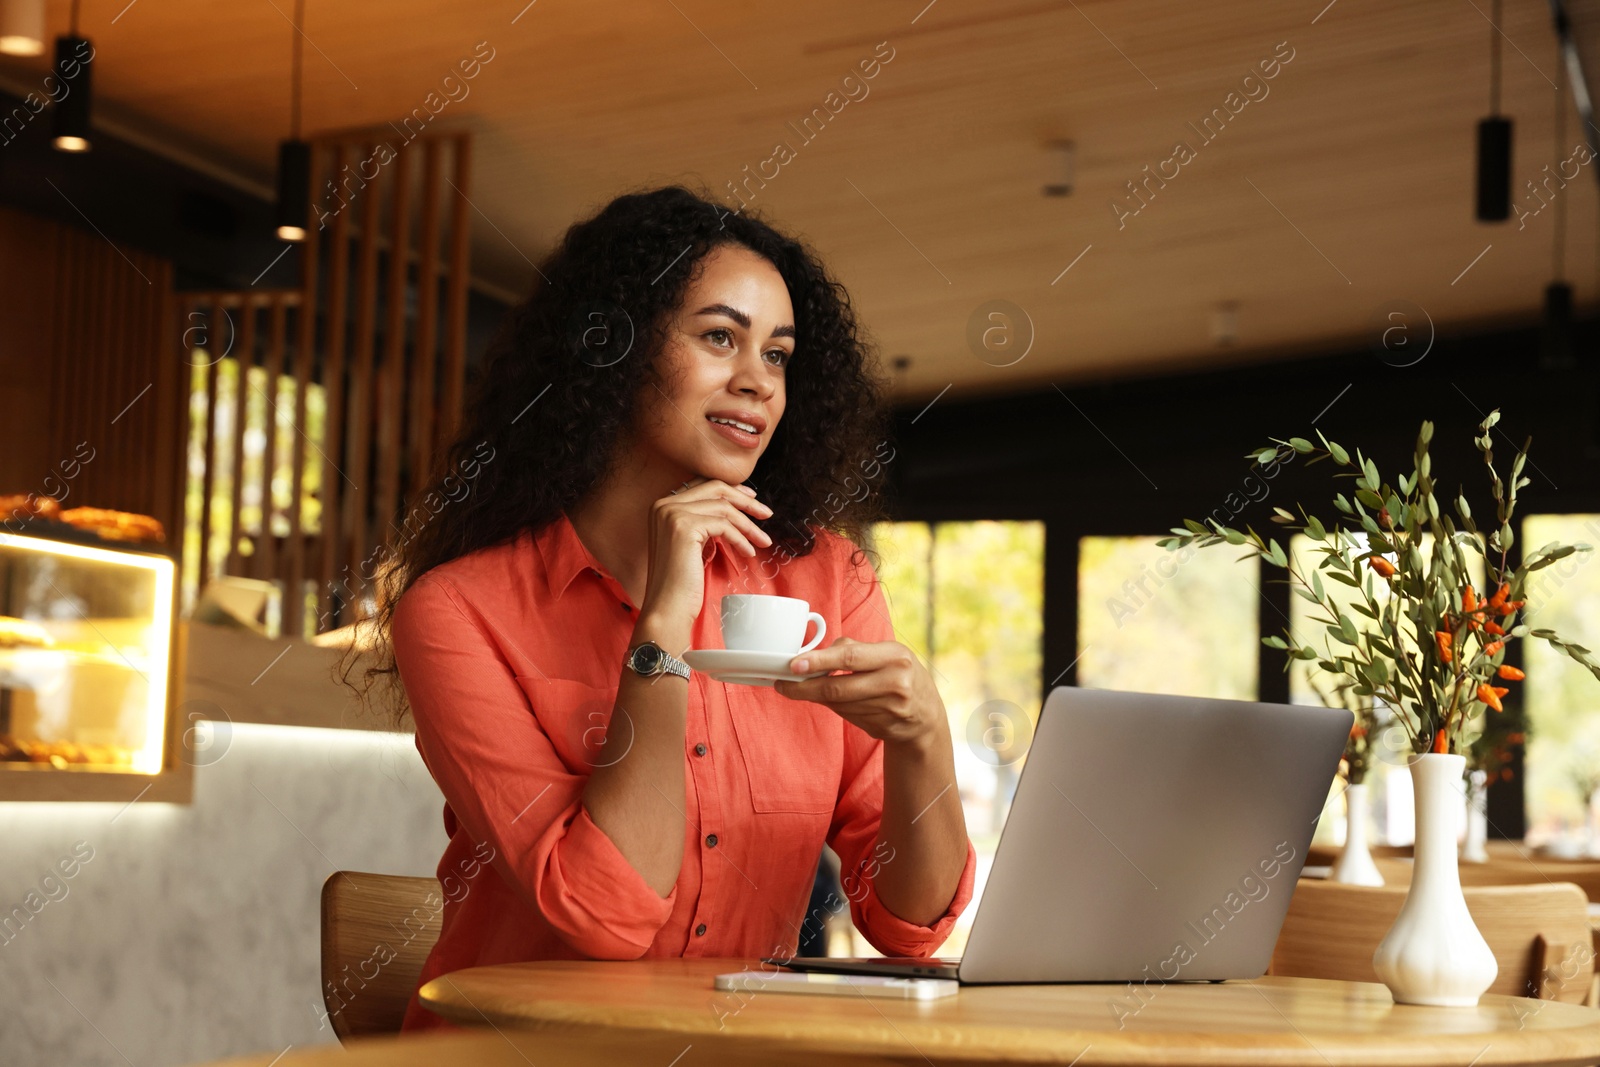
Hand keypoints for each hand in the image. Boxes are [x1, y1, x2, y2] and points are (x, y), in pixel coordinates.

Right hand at [637, 477, 772, 632]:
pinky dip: (741, 539)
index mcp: (662, 506)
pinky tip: (748, 552)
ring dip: (748, 525)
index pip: (703, 485)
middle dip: (745, 500)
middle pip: (715, 489)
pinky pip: (724, 525)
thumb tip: (729, 508)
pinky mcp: (684, 527)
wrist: (667, 607)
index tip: (751, 498)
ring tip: (763, 541)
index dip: (731, 489)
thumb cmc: (680, 583)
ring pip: (723, 507)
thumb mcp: (690, 543)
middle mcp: (663, 505)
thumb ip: (700, 522)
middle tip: (766, 514)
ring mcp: (672, 514)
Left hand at [773, 637, 947, 747]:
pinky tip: (829, 700)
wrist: (927, 716)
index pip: (850, 656)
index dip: (819, 661)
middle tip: (782, 684)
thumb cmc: (901, 674)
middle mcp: (895, 683)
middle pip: (838, 688)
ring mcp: (889, 709)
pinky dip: (832, 707)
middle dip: (804, 687)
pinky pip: (846, 716)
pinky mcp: (881, 728)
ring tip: (800, 689)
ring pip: (838, 704)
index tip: (794, 664)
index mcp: (896, 656)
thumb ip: (856, 650)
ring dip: (815, 697)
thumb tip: (816, 654)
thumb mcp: (889, 653)